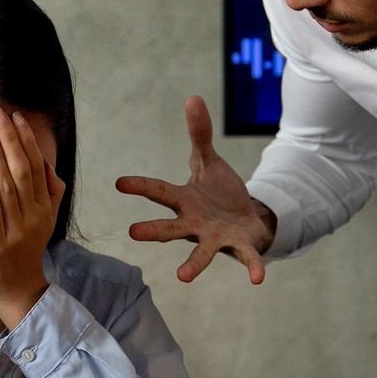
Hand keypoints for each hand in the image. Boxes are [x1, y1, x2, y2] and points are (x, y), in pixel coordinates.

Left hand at [0, 110, 60, 329]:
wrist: (19, 292)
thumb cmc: (24, 252)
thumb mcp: (43, 221)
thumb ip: (48, 193)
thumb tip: (48, 165)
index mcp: (42, 206)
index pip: (34, 164)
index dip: (24, 138)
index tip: (13, 115)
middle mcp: (33, 214)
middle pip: (22, 169)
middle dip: (8, 139)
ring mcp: (17, 230)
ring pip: (8, 187)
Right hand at [117, 96, 274, 284]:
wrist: (245, 220)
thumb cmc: (219, 193)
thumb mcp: (208, 161)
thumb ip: (200, 134)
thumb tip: (193, 98)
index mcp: (184, 200)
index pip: (158, 191)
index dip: (140, 186)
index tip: (119, 183)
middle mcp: (194, 223)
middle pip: (171, 228)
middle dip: (153, 230)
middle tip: (133, 233)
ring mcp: (214, 238)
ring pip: (201, 251)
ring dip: (194, 264)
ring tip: (183, 276)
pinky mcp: (238, 246)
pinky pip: (245, 258)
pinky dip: (252, 268)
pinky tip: (257, 280)